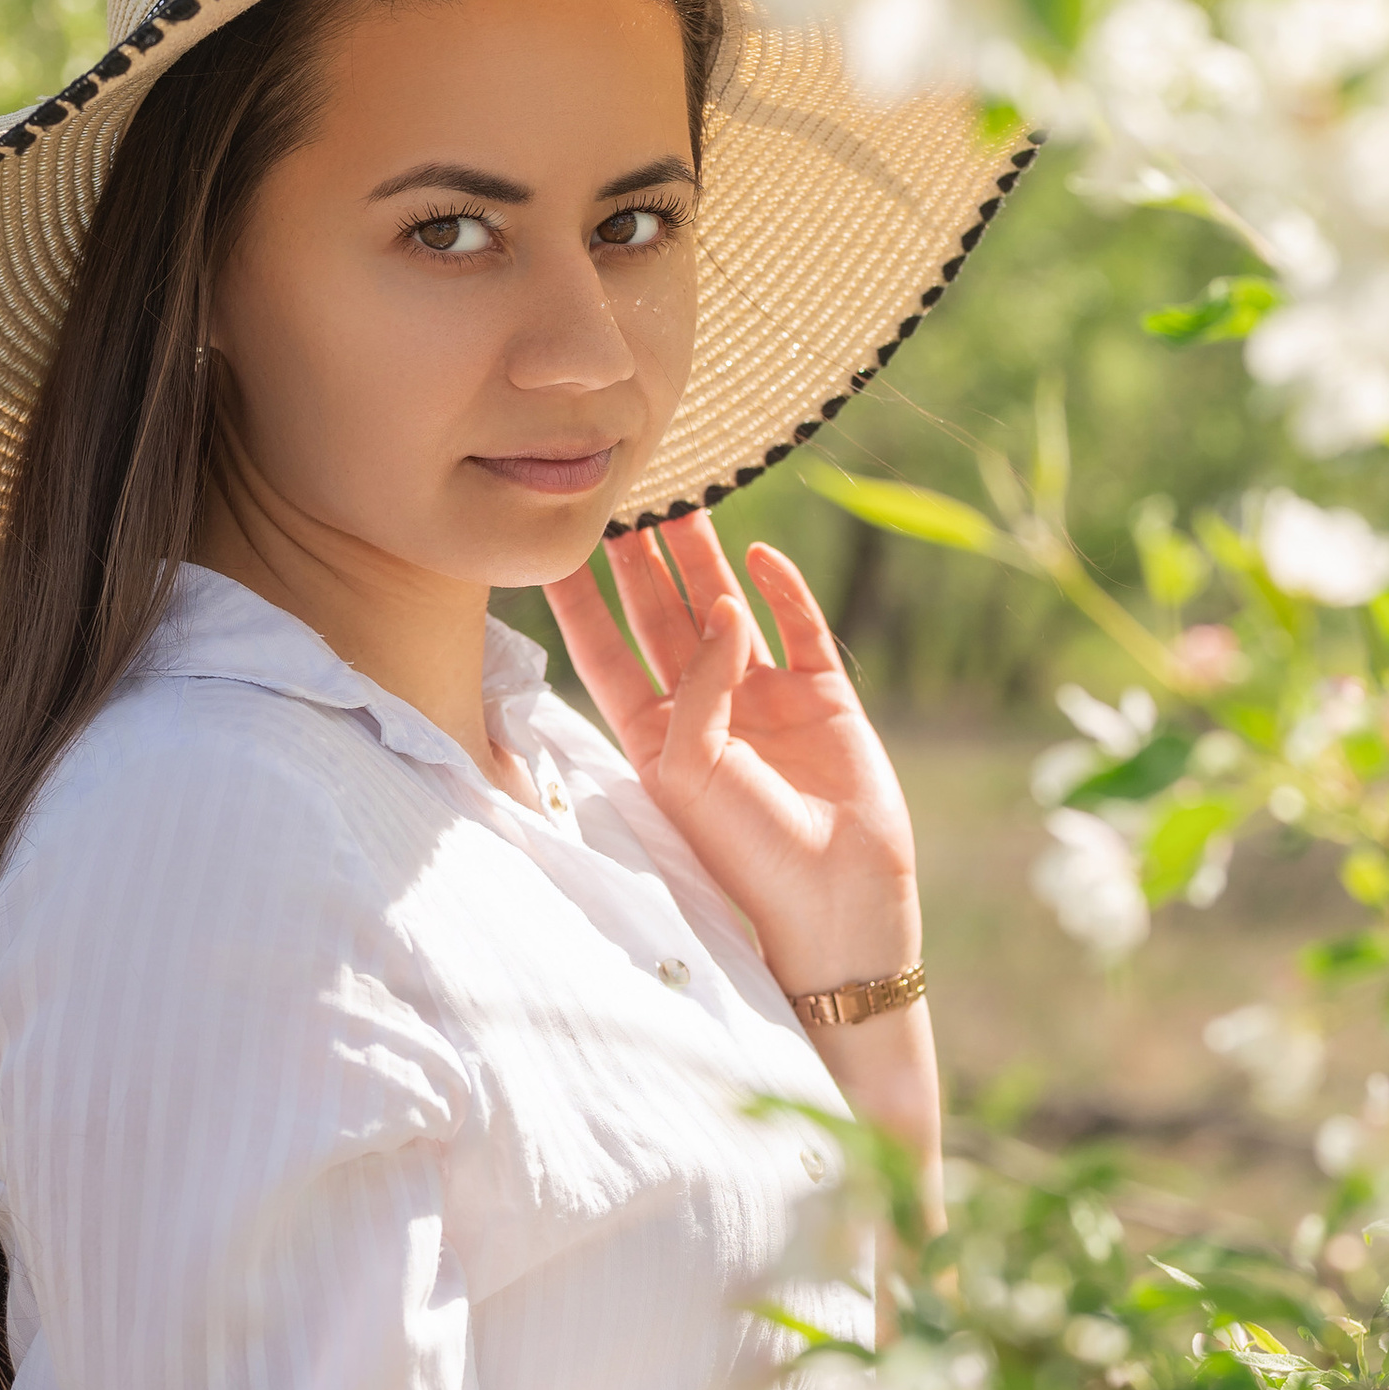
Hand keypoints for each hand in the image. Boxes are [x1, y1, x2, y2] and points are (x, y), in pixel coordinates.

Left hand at [545, 515, 918, 995]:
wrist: (834, 897)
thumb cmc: (744, 849)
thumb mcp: (686, 767)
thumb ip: (696, 682)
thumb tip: (724, 603)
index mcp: (653, 736)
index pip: (603, 652)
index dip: (578, 600)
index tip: (553, 544)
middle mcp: (705, 710)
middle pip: (660, 617)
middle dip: (640, 559)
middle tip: (623, 492)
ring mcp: (766, 700)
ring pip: (726, 610)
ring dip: (704, 559)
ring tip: (683, 495)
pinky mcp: (824, 697)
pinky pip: (799, 628)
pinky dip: (782, 590)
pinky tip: (760, 553)